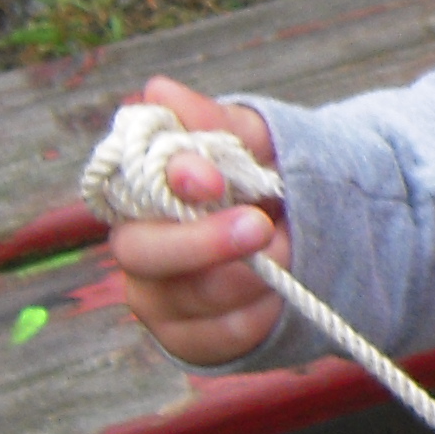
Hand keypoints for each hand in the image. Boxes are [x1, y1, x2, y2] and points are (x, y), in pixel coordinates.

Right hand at [107, 76, 287, 364]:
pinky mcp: (188, 341)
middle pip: (141, 252)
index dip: (166, 180)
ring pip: (186, 297)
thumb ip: (214, 124)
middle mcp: (138, 246)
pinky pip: (214, 339)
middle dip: (203, 241)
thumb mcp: (253, 144)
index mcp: (143, 191)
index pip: (130, 184)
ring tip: (290, 251)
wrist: (304, 238)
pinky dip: (255, 316)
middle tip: (260, 227)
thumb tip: (160, 92)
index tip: (212, 177)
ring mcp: (159, 298)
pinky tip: (279, 294)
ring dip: (245, 277)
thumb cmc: (263, 183)